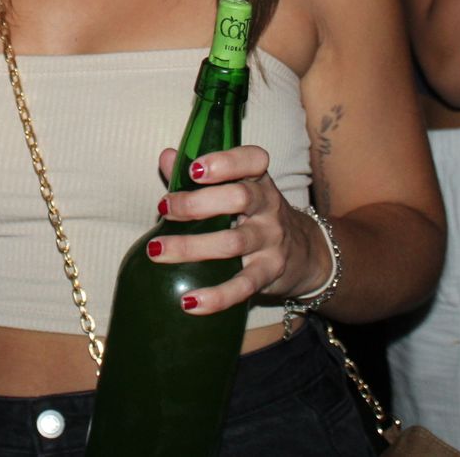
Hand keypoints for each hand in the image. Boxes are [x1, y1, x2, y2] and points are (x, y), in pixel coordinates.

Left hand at [150, 146, 327, 314]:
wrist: (303, 254)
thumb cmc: (254, 215)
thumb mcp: (236, 189)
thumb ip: (201, 175)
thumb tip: (167, 157)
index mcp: (259, 180)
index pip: (253, 160)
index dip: (225, 162)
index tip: (194, 169)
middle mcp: (268, 207)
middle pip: (238, 198)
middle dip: (196, 203)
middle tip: (163, 208)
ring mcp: (271, 241)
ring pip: (233, 242)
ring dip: (191, 247)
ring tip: (156, 251)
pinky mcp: (269, 273)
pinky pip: (243, 286)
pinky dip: (216, 296)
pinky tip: (189, 302)